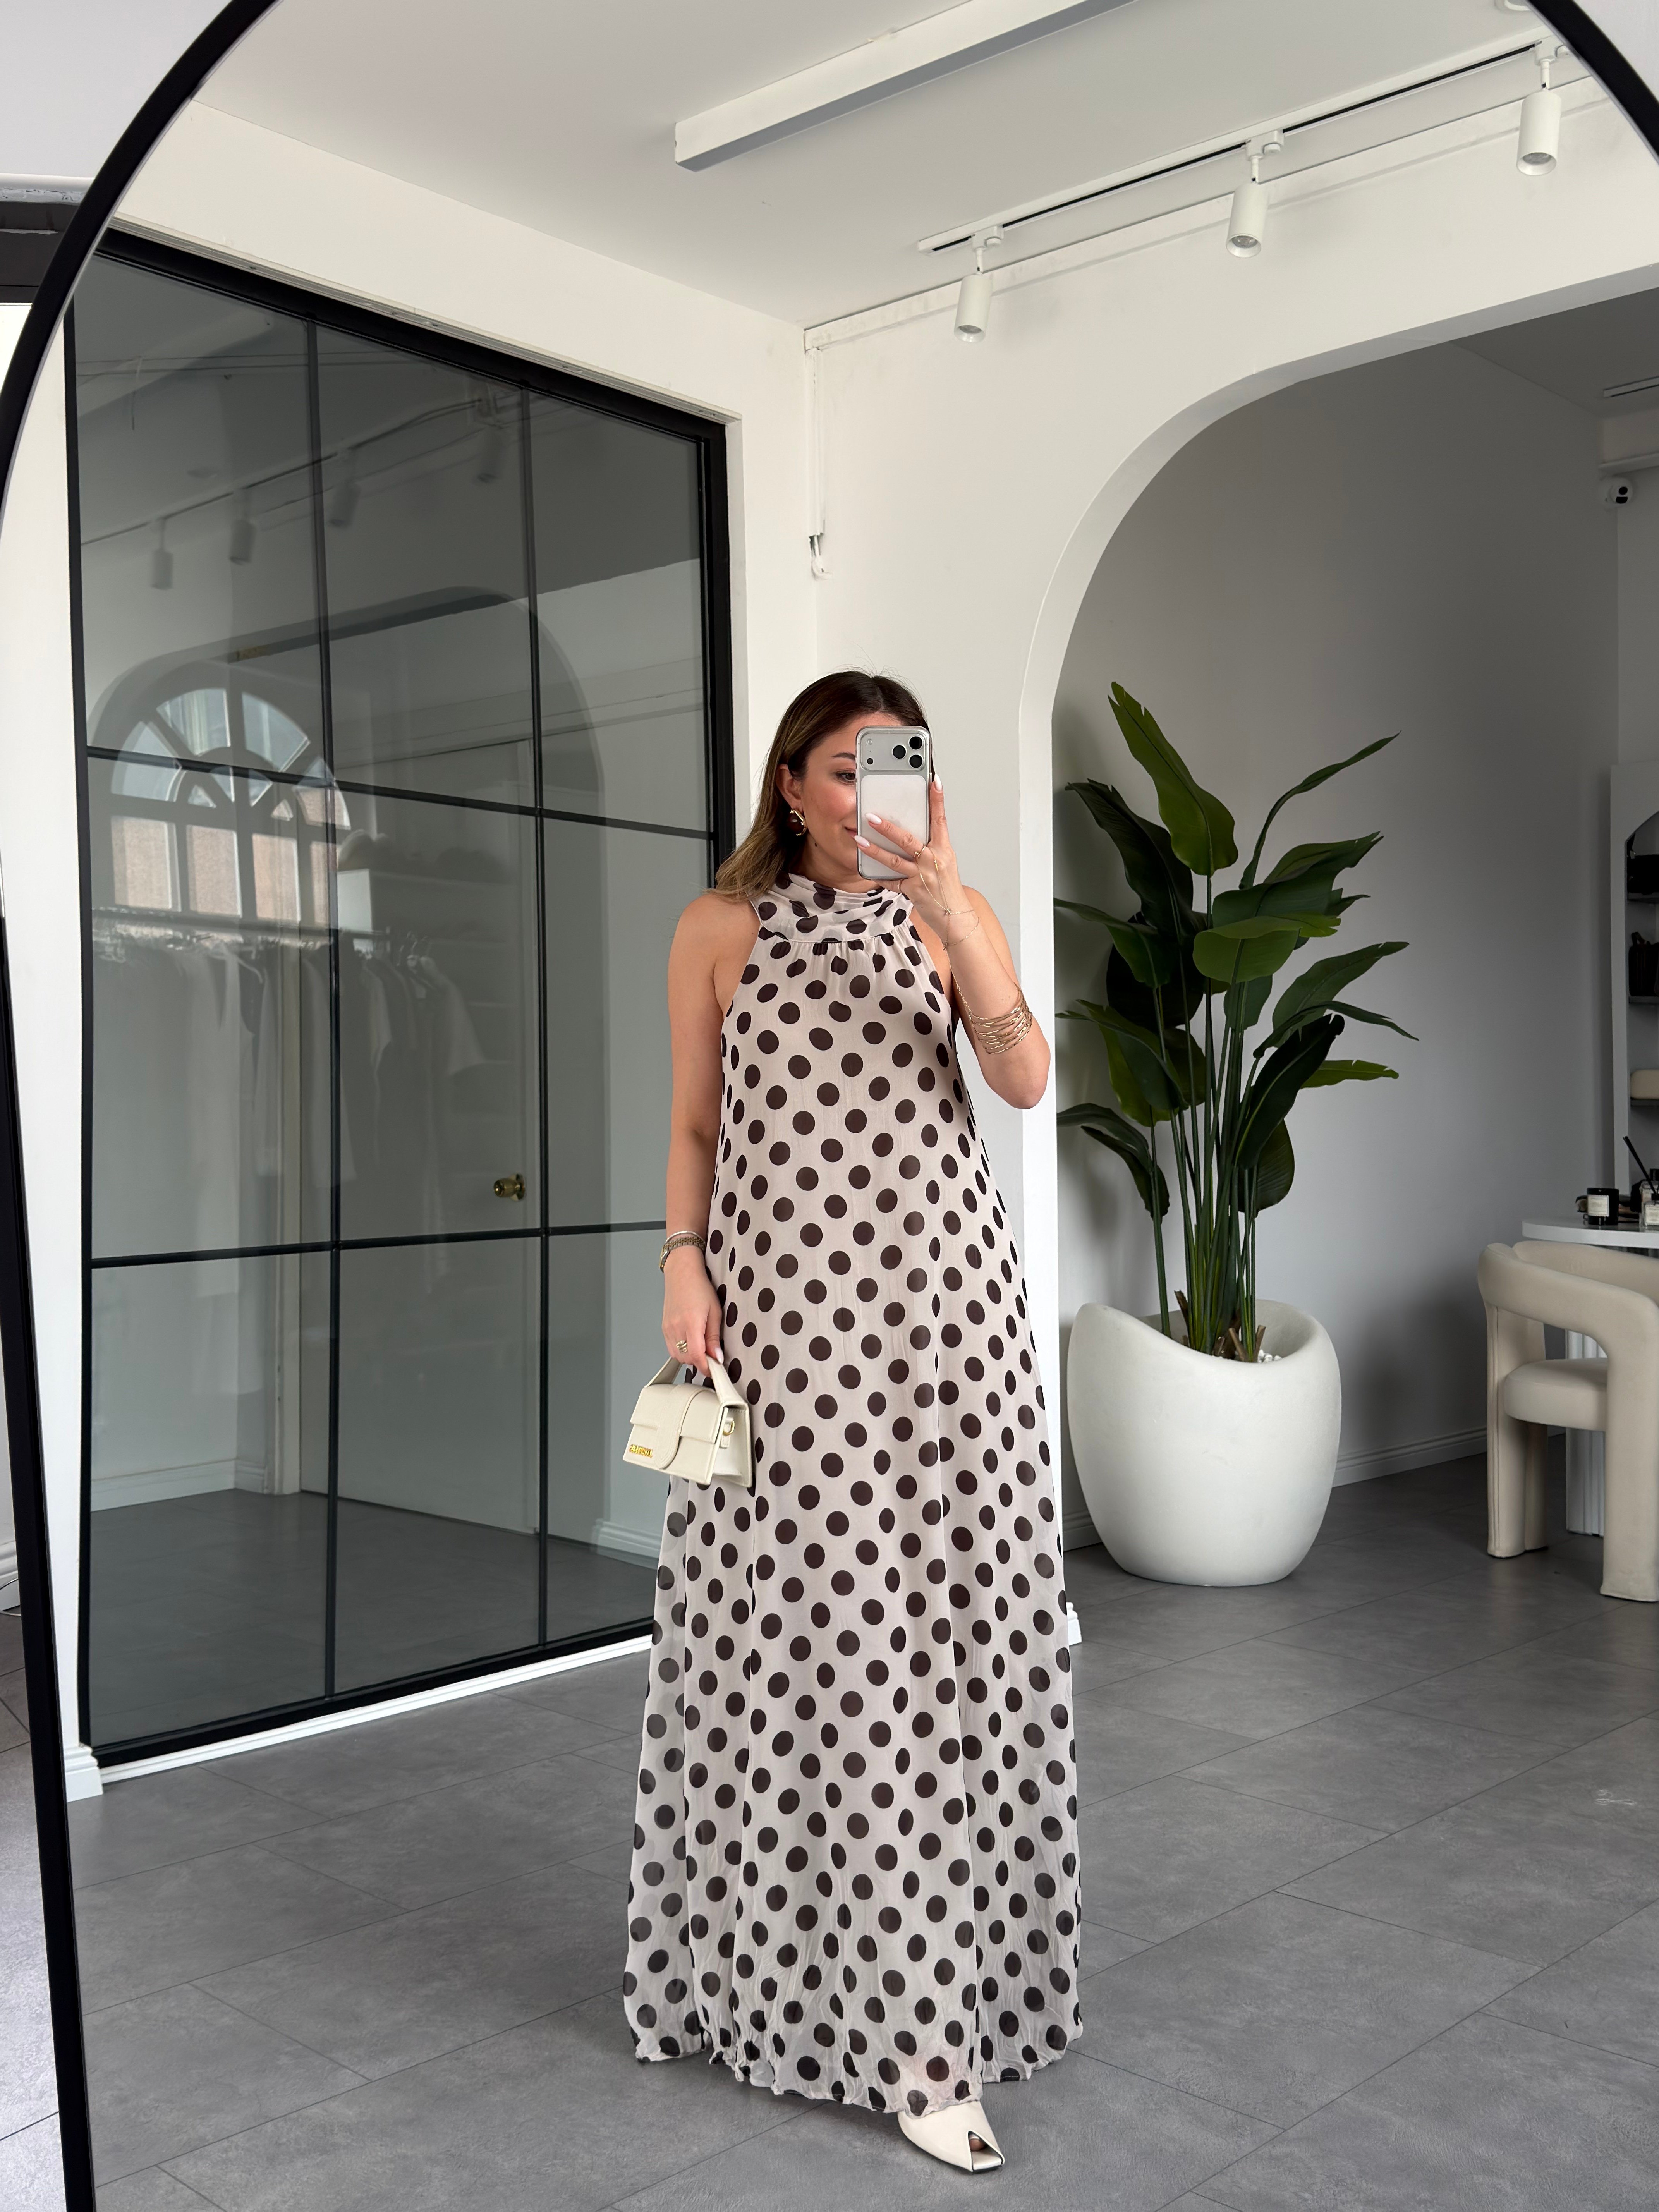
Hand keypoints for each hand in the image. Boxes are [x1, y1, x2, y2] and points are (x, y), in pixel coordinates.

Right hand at [662, 1247, 722, 1375]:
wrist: (682, 1274)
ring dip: (691, 1357)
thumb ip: (714, 1337)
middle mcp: (676, 1327)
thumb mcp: (715, 1311)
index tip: (715, 1370)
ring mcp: (668, 1329)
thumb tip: (716, 1356)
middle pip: (687, 1359)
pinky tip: (691, 1342)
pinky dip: (682, 1351)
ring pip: (678, 1356)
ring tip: (702, 1346)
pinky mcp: (664, 1329)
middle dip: (700, 1361)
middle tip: (712, 1355)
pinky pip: (672, 1348)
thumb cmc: (699, 1288)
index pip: (697, 1356)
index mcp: (691, 1323)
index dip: (707, 1367)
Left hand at [853, 779, 977, 944]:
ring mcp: (922, 876)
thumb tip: (910, 831)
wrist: (954, 916)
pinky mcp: (913, 891)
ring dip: (874, 850)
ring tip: (859, 840)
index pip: (940, 819)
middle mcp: (933, 861)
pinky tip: (865, 868)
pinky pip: (891, 882)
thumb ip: (930, 846)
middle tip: (870, 817)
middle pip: (908, 840)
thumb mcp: (944, 862)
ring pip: (894, 861)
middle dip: (888, 828)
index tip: (933, 780)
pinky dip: (879, 876)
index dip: (937, 799)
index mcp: (943, 850)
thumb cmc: (947, 888)